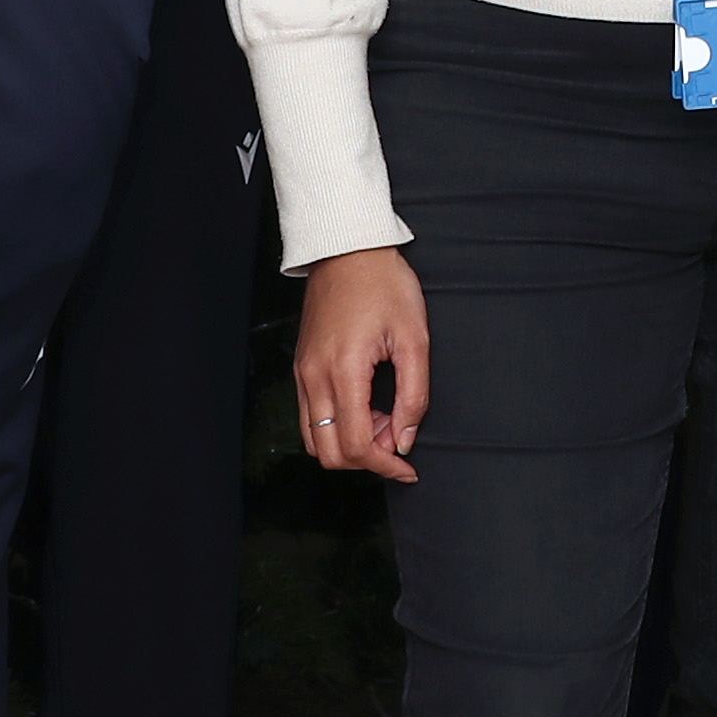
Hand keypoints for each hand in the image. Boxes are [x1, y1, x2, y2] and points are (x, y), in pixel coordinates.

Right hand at [292, 247, 428, 483]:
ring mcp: (302, 374)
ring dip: (349, 445)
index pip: (355, 445)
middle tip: (397, 438)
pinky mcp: (301, 368)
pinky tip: (364, 409)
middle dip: (366, 459)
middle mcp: (314, 378)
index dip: (385, 466)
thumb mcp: (415, 337)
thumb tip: (405, 439)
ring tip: (382, 421)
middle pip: (328, 454)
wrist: (349, 249)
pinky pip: (310, 418)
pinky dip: (335, 428)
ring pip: (314, 441)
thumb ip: (414, 395)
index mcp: (343, 371)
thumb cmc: (384, 284)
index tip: (408, 468)